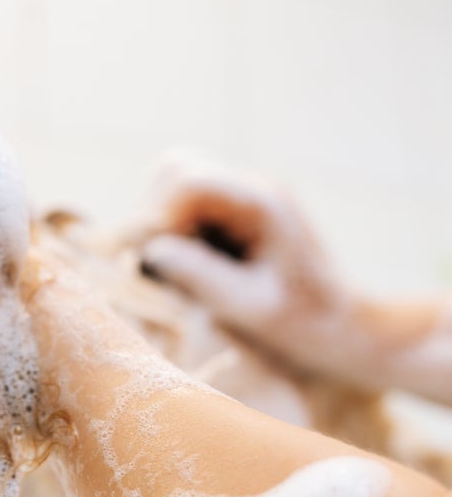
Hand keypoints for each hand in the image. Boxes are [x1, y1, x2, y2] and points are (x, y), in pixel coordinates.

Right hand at [139, 165, 350, 372]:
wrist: (346, 327)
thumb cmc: (306, 323)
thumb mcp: (252, 307)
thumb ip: (201, 276)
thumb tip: (150, 252)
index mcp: (260, 203)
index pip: (187, 181)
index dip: (160, 217)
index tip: (157, 262)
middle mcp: (251, 187)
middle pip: (175, 169)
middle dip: (156, 215)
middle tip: (163, 264)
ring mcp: (243, 195)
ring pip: (175, 183)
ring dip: (163, 223)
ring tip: (178, 266)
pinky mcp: (235, 211)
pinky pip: (185, 204)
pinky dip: (175, 231)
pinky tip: (193, 265)